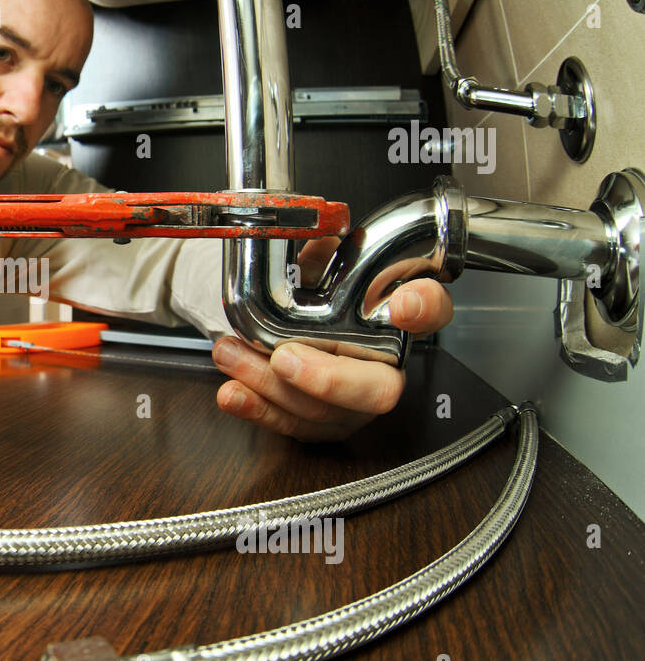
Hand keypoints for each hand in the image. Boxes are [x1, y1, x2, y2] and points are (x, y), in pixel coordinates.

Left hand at [210, 237, 453, 441]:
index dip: (424, 308)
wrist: (278, 334)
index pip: (430, 310)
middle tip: (285, 356)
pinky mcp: (318, 425)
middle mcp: (380, 368)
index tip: (402, 304)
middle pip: (378, 389)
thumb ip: (319, 254)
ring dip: (268, 384)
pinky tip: (233, 393)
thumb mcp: (315, 269)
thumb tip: (313, 235)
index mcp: (392, 320)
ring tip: (231, 354)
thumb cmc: (309, 300)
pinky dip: (256, 409)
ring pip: (321, 411)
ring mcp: (351, 404)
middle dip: (328, 379)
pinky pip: (289, 426)